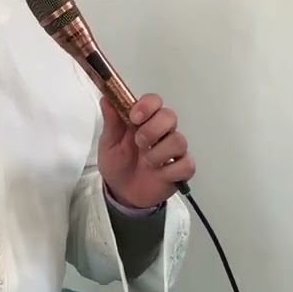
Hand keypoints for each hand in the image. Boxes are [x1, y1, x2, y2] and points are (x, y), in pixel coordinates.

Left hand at [97, 93, 194, 208]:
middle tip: (139, 142)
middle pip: (170, 116)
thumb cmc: (117, 164)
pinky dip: (171, 170)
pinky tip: (159, 174)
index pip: (154, 101)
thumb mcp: (109, 143)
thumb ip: (111, 122)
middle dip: (153, 128)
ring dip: (159, 152)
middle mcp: (162, 132)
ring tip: (146, 162)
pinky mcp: (181, 170)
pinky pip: (186, 165)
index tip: (134, 117)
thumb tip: (106, 99)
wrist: (122, 192)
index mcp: (144, 121)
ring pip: (178, 140)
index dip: (147, 106)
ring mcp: (173, 151)